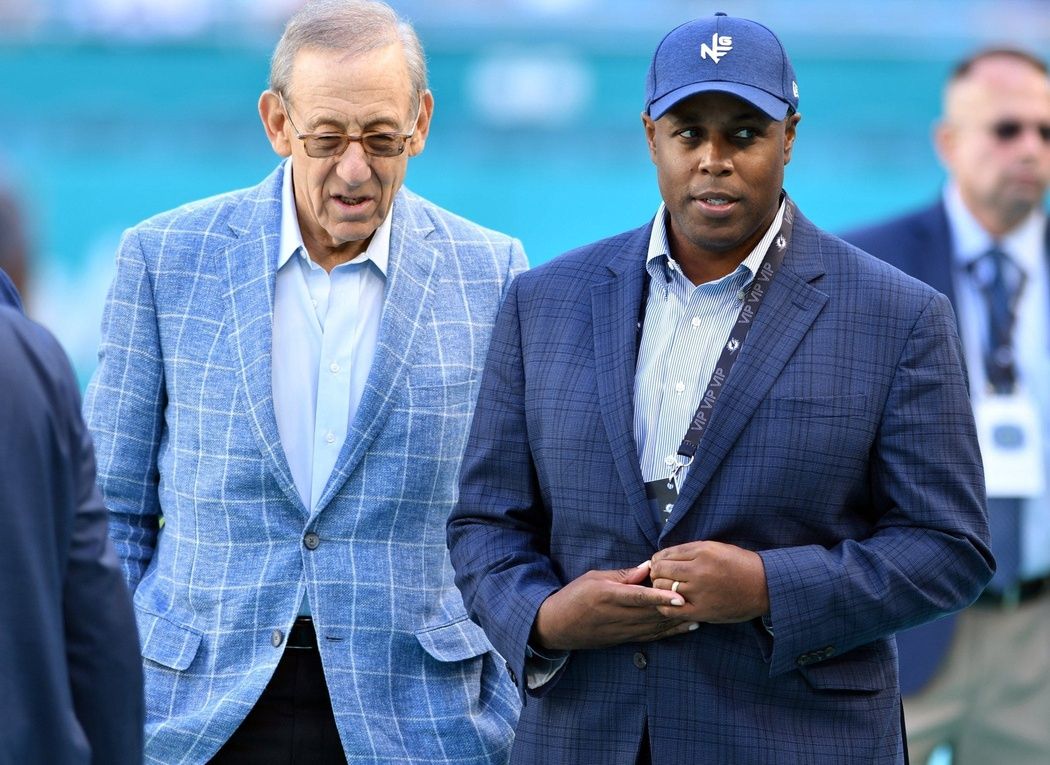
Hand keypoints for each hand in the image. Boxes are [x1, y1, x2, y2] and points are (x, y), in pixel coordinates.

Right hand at [531, 563, 698, 650]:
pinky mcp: (624, 640)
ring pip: (656, 626)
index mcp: (607, 596)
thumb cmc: (573, 596)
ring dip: (679, 620)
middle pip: (653, 613)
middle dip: (678, 608)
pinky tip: (687, 627)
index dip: (661, 597)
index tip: (681, 596)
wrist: (556, 627)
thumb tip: (647, 567)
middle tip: (702, 599)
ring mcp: (622, 631)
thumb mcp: (594, 577)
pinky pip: (652, 636)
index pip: (638, 597)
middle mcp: (616, 616)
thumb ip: (622, 574)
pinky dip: (671, 632)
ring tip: (703, 612)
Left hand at [649, 541, 768, 622]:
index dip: (657, 559)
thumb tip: (664, 556)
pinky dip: (664, 604)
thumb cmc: (740, 565)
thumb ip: (690, 551)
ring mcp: (699, 592)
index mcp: (702, 552)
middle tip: (660, 576)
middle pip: (660, 570)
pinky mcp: (702, 611)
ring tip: (665, 587)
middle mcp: (698, 570)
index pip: (665, 554)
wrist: (764, 586)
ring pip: (663, 588)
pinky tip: (668, 601)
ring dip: (660, 587)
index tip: (658, 563)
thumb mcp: (716, 548)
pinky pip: (671, 608)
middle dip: (656, 572)